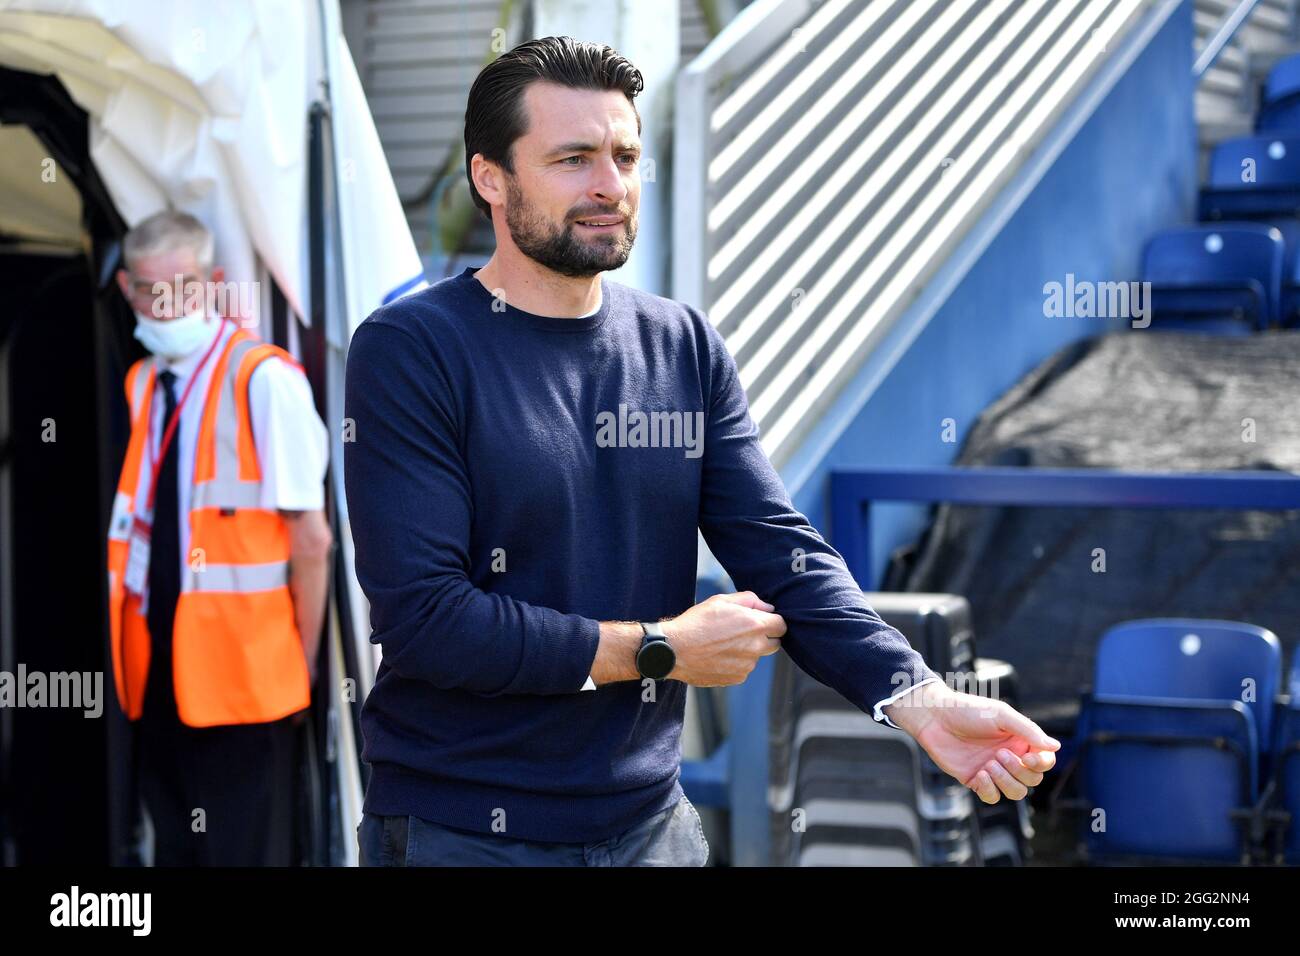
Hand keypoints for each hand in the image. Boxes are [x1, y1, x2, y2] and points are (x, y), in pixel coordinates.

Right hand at [661, 591, 785, 686]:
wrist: (675, 650)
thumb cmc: (696, 622)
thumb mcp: (720, 601)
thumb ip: (749, 600)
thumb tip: (767, 608)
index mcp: (755, 625)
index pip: (782, 625)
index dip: (772, 622)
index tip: (761, 621)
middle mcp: (756, 647)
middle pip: (775, 643)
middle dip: (764, 637)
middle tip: (742, 632)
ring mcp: (747, 665)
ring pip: (756, 656)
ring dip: (747, 650)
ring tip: (722, 644)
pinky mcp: (737, 677)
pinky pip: (744, 668)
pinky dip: (736, 663)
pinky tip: (717, 655)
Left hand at [885, 682, 1060, 803]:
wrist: (934, 717)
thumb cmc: (968, 711)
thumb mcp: (1001, 715)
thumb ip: (1028, 731)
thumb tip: (1056, 746)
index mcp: (1019, 740)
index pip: (1044, 760)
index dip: (1042, 763)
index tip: (1029, 756)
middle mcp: (1009, 756)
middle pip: (1033, 779)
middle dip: (1020, 771)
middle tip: (999, 754)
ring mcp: (993, 770)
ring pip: (1016, 792)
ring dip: (1007, 782)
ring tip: (989, 764)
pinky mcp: (975, 779)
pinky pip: (992, 797)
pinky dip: (990, 790)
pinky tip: (980, 774)